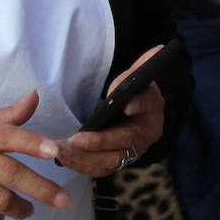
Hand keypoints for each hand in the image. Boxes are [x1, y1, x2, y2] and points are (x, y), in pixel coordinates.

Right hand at [0, 90, 68, 219]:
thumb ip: (6, 116)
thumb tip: (35, 97)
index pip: (9, 135)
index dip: (32, 142)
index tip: (54, 150)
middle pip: (12, 174)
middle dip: (42, 188)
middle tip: (63, 200)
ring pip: (0, 200)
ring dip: (20, 209)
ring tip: (28, 210)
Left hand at [55, 46, 166, 177]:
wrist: (137, 119)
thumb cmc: (134, 94)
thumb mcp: (138, 79)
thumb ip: (140, 67)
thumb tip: (156, 49)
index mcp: (153, 108)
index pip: (148, 104)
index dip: (139, 104)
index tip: (125, 105)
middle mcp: (146, 133)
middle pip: (125, 139)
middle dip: (99, 141)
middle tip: (74, 139)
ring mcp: (133, 151)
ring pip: (111, 160)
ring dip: (85, 157)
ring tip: (62, 150)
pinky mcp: (118, 163)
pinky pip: (100, 170)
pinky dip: (82, 165)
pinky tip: (64, 158)